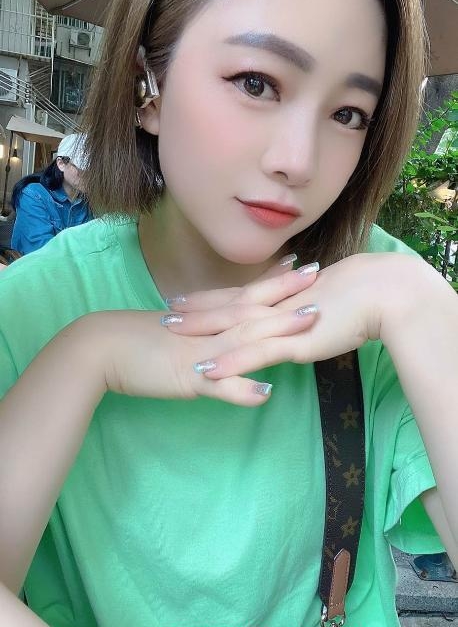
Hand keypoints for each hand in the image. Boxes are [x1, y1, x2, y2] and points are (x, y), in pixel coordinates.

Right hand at [101, 260, 319, 405]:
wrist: (101, 347)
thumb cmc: (136, 339)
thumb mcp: (176, 332)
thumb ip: (203, 332)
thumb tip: (221, 332)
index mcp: (206, 317)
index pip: (246, 295)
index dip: (275, 280)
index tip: (302, 264)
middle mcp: (209, 329)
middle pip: (254, 308)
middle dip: (288, 292)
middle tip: (320, 275)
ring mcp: (202, 352)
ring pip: (246, 339)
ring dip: (279, 330)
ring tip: (311, 321)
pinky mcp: (188, 378)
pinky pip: (219, 386)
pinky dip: (242, 390)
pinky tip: (267, 393)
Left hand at [168, 253, 422, 380]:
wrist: (383, 292)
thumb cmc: (362, 296)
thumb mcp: (327, 302)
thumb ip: (306, 310)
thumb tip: (298, 313)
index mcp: (282, 296)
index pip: (239, 296)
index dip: (211, 297)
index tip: (186, 297)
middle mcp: (275, 306)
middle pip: (227, 308)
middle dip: (195, 311)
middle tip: (165, 313)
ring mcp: (280, 324)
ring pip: (232, 328)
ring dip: (201, 332)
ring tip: (171, 334)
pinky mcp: (291, 343)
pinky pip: (252, 355)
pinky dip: (227, 363)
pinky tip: (205, 371)